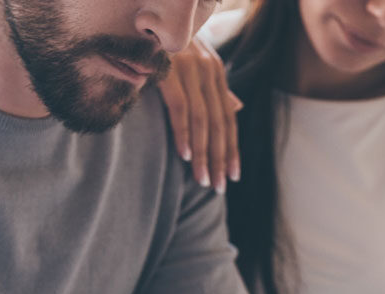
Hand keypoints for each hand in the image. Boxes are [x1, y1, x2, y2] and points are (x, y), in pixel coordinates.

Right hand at [159, 36, 242, 193]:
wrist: (147, 16)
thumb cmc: (165, 45)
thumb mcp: (196, 65)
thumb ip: (214, 88)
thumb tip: (237, 107)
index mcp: (215, 72)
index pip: (228, 118)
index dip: (232, 149)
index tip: (233, 176)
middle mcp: (208, 69)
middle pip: (218, 124)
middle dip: (219, 158)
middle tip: (218, 186)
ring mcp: (189, 69)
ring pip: (202, 121)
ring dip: (203, 154)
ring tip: (202, 179)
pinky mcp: (169, 70)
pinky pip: (180, 108)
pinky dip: (184, 133)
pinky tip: (186, 156)